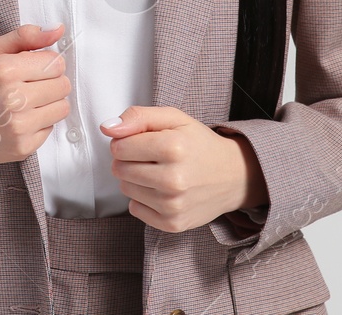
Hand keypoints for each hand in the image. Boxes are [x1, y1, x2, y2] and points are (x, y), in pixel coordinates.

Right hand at [0, 23, 70, 169]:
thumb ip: (25, 36)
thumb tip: (59, 30)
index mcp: (6, 71)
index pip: (56, 63)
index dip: (48, 64)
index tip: (34, 68)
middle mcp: (14, 99)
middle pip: (63, 85)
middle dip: (51, 82)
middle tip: (30, 85)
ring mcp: (19, 126)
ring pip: (62, 108)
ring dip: (49, 103)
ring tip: (27, 102)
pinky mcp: (23, 147)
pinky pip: (51, 128)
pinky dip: (40, 123)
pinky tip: (20, 119)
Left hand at [100, 105, 264, 232]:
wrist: (234, 176)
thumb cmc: (199, 144)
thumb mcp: (173, 118)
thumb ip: (138, 116)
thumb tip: (107, 127)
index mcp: (173, 147)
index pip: (119, 146)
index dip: (125, 141)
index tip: (142, 141)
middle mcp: (173, 179)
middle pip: (119, 169)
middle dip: (129, 160)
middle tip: (152, 157)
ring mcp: (173, 205)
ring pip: (125, 189)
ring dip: (136, 179)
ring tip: (159, 172)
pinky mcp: (173, 224)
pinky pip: (135, 209)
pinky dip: (143, 199)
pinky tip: (162, 191)